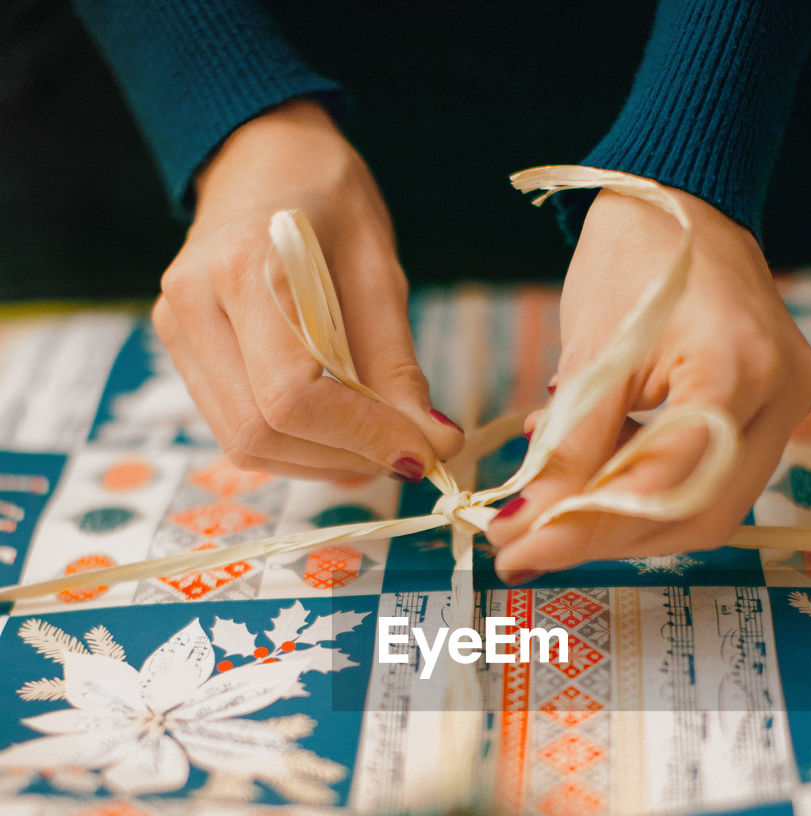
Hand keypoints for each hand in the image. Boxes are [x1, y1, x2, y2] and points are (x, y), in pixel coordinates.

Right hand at [152, 101, 461, 483]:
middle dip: (345, 459)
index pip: (293, 397)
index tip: (423, 454)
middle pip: (262, 433)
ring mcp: (177, 333)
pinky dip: (296, 449)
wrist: (259, 155)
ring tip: (377, 445)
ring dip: (321, 463)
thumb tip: (430, 443)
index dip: (362, 438)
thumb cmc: (324, 195)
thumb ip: (397, 362)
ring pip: (245, 445)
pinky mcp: (183, 353)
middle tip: (408, 454)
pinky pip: (237, 430)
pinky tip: (339, 432)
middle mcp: (193, 306)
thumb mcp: (378, 266)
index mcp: (243, 269)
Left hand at [487, 187, 810, 579]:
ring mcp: (786, 405)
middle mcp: (778, 394)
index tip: (519, 552)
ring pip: (709, 509)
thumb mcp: (591, 351)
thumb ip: (567, 447)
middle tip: (532, 541)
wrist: (685, 199)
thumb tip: (523, 525)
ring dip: (628, 521)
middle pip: (697, 513)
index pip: (662, 481)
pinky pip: (712, 481)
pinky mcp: (773, 413)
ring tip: (560, 502)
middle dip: (609, 537)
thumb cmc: (636, 254)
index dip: (586, 528)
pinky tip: (599, 474)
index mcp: (735, 366)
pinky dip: (650, 492)